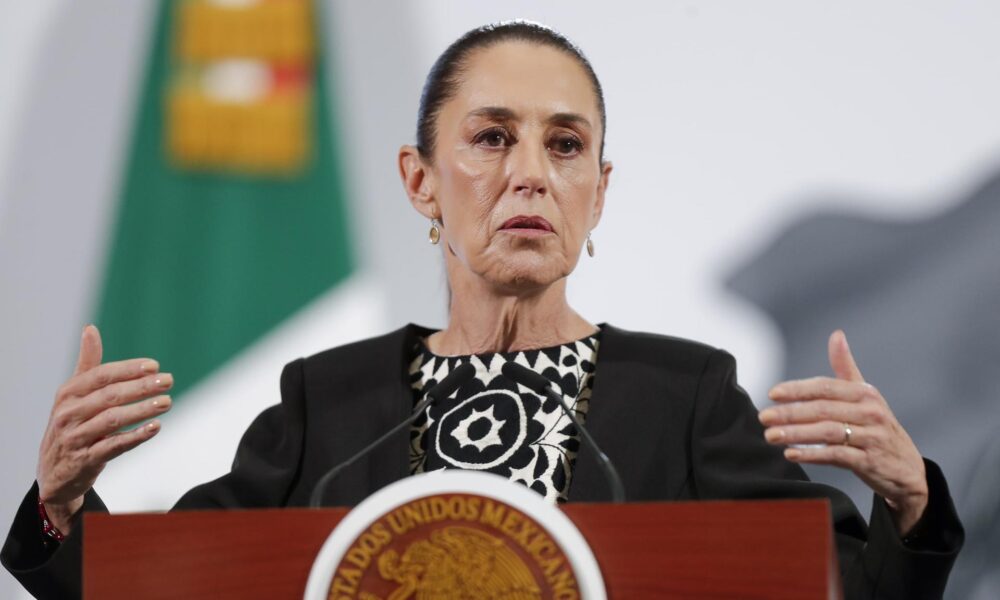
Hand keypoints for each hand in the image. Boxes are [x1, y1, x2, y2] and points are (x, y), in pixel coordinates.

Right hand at [36, 325, 172, 533]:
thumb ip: (88, 364)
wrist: (53, 472)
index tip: (154, 366)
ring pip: (112, 420)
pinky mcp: (85, 460)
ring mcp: (75, 437)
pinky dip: (135, 436)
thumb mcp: (74, 394)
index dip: (128, 370)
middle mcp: (68, 413)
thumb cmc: (72, 425)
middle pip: (109, 396)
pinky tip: (155, 427)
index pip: (101, 376)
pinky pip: (113, 446)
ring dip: (142, 410)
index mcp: (68, 393)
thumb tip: (90, 328)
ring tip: (167, 402)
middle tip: (168, 381)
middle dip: (141, 387)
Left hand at [758, 330, 928, 534]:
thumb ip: (846, 367)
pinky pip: (837, 456)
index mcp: (865, 393)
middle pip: (823, 409)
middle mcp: (870, 412)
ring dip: (796, 434)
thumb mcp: (866, 396)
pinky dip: (812, 454)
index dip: (797, 389)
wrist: (907, 469)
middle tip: (763, 417)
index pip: (825, 387)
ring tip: (771, 436)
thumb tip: (836, 335)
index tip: (772, 394)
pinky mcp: (870, 461)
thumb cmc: (878, 428)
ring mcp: (871, 437)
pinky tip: (791, 453)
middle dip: (790, 413)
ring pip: (827, 432)